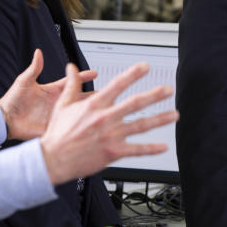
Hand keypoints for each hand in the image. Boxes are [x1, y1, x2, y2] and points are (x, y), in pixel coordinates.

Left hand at [0, 49, 96, 140]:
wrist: (5, 120)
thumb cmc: (12, 100)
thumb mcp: (24, 81)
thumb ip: (34, 68)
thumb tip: (38, 52)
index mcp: (52, 90)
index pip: (72, 82)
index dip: (83, 76)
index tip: (94, 73)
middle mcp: (57, 102)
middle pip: (79, 97)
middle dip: (93, 95)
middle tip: (108, 93)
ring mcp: (57, 115)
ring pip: (77, 113)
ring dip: (88, 112)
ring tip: (102, 110)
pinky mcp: (53, 127)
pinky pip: (68, 127)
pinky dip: (78, 127)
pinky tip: (88, 127)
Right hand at [40, 62, 175, 185]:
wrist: (53, 159)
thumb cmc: (57, 134)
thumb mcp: (63, 105)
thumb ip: (71, 85)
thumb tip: (71, 68)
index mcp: (94, 105)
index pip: (117, 85)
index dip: (133, 74)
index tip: (145, 67)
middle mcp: (105, 119)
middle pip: (135, 104)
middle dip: (154, 95)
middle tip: (168, 89)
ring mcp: (111, 136)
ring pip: (141, 125)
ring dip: (160, 119)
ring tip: (174, 115)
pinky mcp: (113, 152)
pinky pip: (137, 150)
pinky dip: (151, 149)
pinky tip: (163, 146)